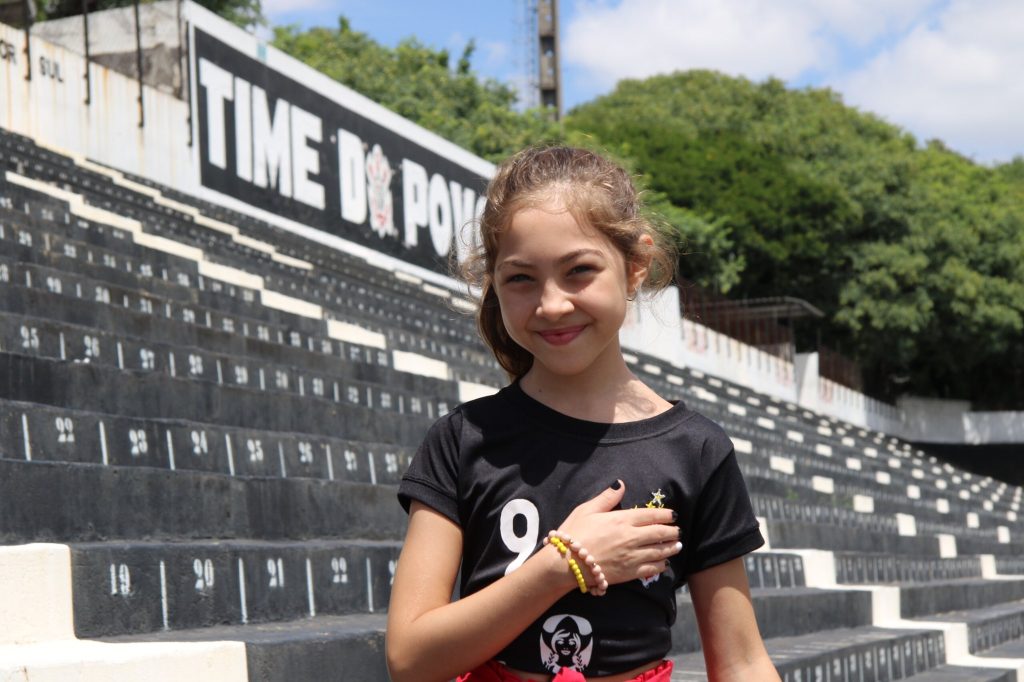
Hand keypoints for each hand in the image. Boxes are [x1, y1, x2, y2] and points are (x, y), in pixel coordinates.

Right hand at [556, 480, 680, 586]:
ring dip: (671, 548)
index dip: (666, 515)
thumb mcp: (587, 509)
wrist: (566, 563)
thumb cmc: (574, 533)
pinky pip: (652, 569)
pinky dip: (661, 565)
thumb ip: (607, 497)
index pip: (651, 515)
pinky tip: (664, 563)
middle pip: (660, 533)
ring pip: (660, 552)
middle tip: (678, 532)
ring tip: (677, 546)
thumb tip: (620, 484)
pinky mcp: (629, 573)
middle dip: (672, 532)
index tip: (673, 515)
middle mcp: (631, 537)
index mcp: (622, 519)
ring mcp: (632, 556)